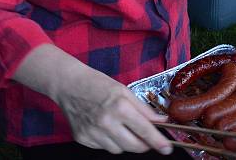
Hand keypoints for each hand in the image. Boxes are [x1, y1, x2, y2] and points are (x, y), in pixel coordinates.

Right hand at [52, 65, 172, 154]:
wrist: (69, 85)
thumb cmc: (98, 85)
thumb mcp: (125, 91)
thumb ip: (144, 109)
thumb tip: (161, 121)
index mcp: (120, 107)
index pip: (145, 130)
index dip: (158, 142)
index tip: (167, 149)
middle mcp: (106, 123)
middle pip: (134, 146)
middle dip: (144, 144)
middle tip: (146, 137)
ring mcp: (93, 133)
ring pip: (119, 150)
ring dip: (125, 142)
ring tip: (120, 126)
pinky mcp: (83, 139)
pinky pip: (103, 148)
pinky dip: (109, 141)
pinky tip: (105, 127)